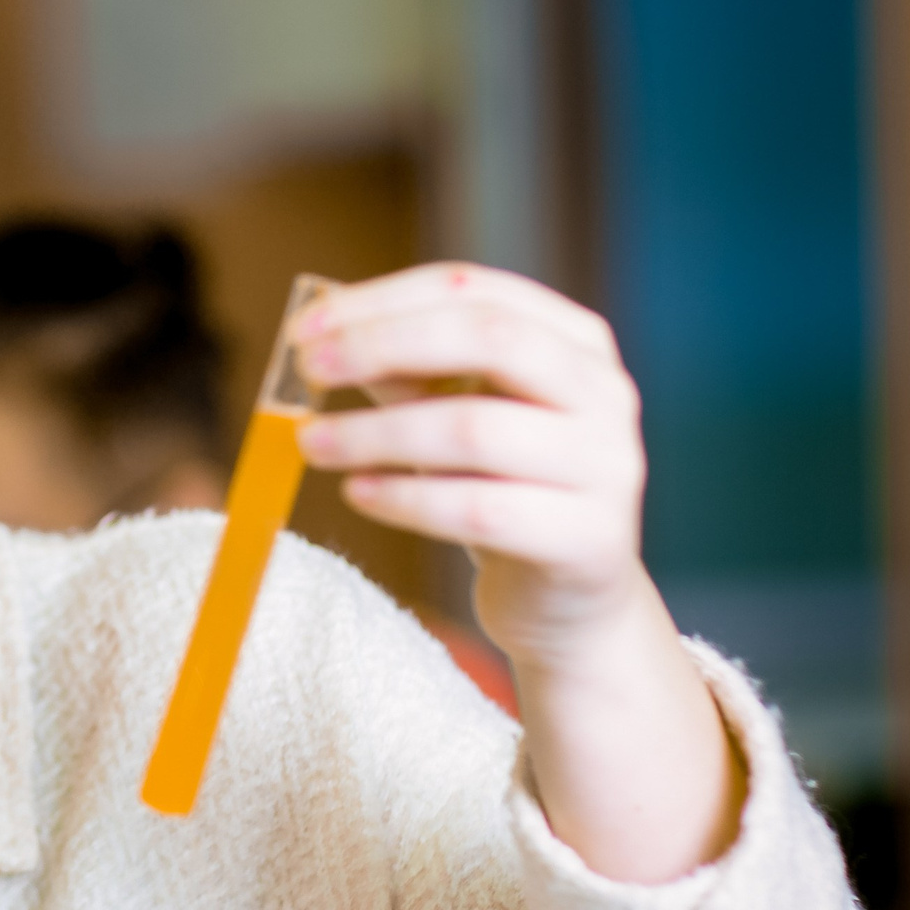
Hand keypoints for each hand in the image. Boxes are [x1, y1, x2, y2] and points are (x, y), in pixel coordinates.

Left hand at [292, 264, 738, 881]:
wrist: (572, 620)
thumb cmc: (495, 502)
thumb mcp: (455, 426)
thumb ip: (404, 378)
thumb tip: (312, 332)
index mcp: (569, 348)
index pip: (476, 290)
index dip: (388, 301)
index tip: (309, 324)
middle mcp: (601, 398)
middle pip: (485, 340)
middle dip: (385, 347)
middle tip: (301, 367)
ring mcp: (607, 469)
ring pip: (480, 424)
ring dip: (382, 429)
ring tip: (311, 444)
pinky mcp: (591, 543)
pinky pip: (488, 507)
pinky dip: (413, 492)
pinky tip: (359, 491)